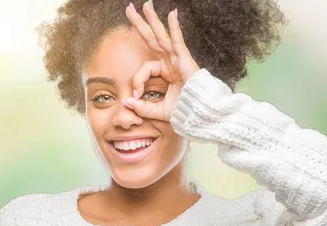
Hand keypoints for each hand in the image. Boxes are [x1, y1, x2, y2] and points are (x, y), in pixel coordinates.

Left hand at [123, 2, 200, 120]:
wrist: (200, 113)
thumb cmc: (184, 112)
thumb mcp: (158, 111)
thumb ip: (141, 107)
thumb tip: (126, 101)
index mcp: (165, 72)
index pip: (144, 69)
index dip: (137, 80)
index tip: (136, 95)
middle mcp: (170, 62)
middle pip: (152, 39)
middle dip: (140, 24)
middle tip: (129, 8)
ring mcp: (177, 59)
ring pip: (162, 36)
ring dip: (152, 20)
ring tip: (145, 4)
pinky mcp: (185, 59)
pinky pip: (178, 41)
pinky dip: (175, 27)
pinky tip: (172, 14)